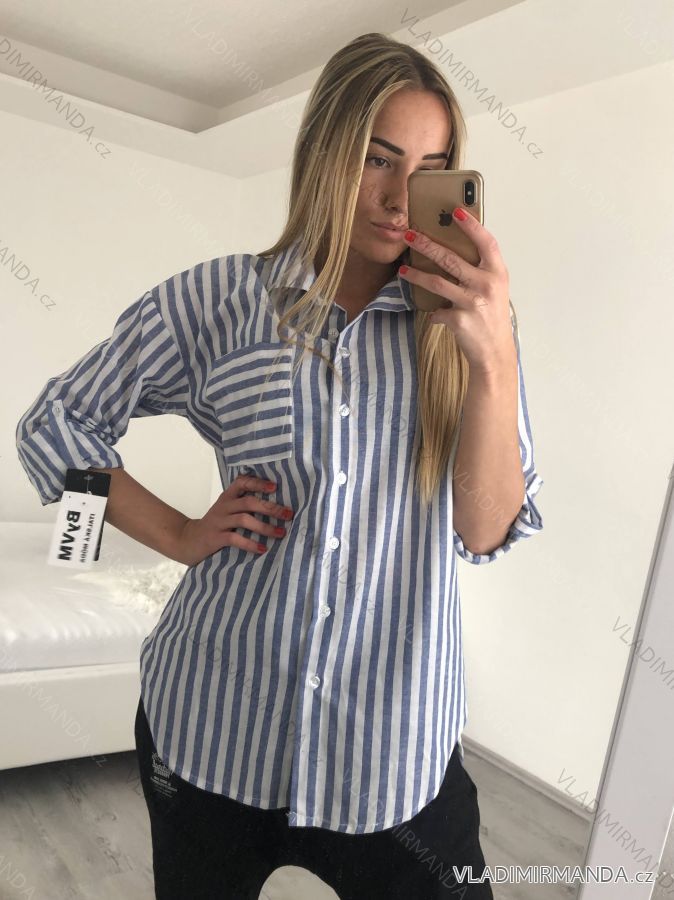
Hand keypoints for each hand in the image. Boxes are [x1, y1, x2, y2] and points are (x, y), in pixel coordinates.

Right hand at [173, 475, 293, 565]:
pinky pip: (235, 538)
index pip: (242, 482)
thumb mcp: (226, 511)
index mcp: (227, 498)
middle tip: (288, 514)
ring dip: (265, 527)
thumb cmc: (214, 525)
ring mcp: (219, 522)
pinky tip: (263, 549)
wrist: (186, 540)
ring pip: (244, 519)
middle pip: (248, 502)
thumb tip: (275, 506)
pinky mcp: (215, 538)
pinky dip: (250, 544)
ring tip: (281, 533)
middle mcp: (223, 506)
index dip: (258, 483)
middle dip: (270, 508)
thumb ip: (243, 505)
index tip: (275, 487)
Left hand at [399, 208, 515, 374]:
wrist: (494, 351)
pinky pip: (437, 311)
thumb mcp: (495, 288)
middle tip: (409, 235)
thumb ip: (481, 270)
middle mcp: (487, 284)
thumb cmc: (492, 316)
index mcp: (498, 273)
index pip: (486, 242)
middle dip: (426, 245)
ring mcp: (473, 302)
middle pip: (451, 258)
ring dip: (416, 275)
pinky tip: (434, 315)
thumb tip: (453, 249)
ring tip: (403, 270)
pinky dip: (434, 313)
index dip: (472, 226)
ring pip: (437, 282)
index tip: (456, 211)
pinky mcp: (460, 320)